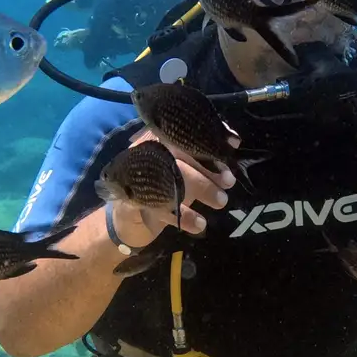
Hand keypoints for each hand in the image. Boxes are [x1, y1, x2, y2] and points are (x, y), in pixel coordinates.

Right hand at [110, 127, 235, 245]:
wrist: (125, 220)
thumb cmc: (158, 190)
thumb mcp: (180, 172)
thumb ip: (201, 160)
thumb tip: (231, 145)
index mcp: (155, 141)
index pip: (181, 133)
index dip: (207, 137)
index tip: (231, 145)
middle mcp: (144, 154)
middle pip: (177, 153)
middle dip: (207, 167)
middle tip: (228, 180)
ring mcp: (135, 179)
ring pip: (171, 178)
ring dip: (200, 188)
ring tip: (221, 201)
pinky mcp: (131, 204)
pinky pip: (159, 208)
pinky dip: (184, 216)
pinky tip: (200, 223)